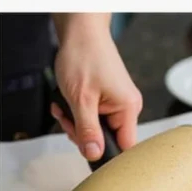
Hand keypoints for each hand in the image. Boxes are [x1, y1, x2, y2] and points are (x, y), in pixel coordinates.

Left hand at [51, 14, 141, 161]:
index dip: (105, 153)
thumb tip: (93, 155)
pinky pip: (92, 118)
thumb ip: (87, 130)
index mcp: (127, 108)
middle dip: (82, 134)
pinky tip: (66, 104)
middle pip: (107, 140)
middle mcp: (126, 108)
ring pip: (96, 130)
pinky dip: (76, 114)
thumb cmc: (83, 57)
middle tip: (67, 120)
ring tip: (64, 108)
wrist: (80, 33)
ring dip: (75, 123)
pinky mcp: (106, 100)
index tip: (86, 149)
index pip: (124, 147)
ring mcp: (116, 104)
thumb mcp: (81, 99)